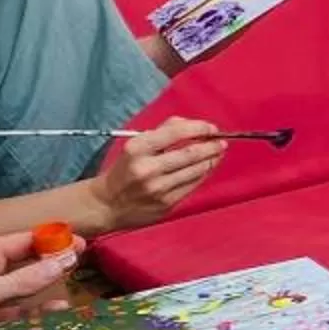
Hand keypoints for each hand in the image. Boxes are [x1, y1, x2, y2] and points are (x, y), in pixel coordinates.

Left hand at [0, 232, 78, 329]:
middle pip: (25, 266)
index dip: (52, 241)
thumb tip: (64, 262)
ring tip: (66, 304)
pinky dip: (27, 316)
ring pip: (20, 292)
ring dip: (41, 297)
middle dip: (51, 268)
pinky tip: (46, 319)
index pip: (24, 241)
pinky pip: (11, 313)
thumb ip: (26, 280)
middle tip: (81, 269)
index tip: (79, 244)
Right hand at [86, 117, 226, 229]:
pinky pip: (192, 185)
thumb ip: (164, 131)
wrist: (107, 204)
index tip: (211, 128)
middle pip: (190, 153)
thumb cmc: (125, 170)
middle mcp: (147, 168)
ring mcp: (158, 188)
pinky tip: (207, 167)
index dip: (199, 128)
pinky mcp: (166, 203)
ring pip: (195, 170)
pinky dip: (203, 174)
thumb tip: (193, 125)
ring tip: (217, 153)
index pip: (176, 132)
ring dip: (211, 160)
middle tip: (221, 142)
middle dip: (211, 145)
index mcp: (137, 148)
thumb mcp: (136, 145)